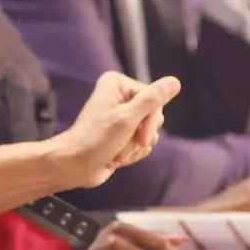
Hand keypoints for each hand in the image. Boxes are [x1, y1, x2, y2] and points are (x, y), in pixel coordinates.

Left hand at [49, 72, 180, 189]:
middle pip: (154, 115)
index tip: (139, 136)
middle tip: (122, 146)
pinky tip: (117, 158)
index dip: (149, 121)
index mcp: (118, 84)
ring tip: (117, 153)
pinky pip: (142, 144)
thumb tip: (174, 82)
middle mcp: (120, 96)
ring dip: (135, 148)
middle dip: (140, 136)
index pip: (154, 100)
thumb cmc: (95, 141)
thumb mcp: (127, 119)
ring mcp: (122, 116)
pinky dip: (132, 154)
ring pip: (150, 132)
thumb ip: (152, 100)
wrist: (75, 168)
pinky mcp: (123, 134)